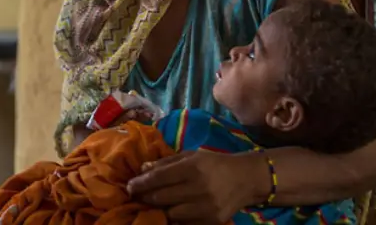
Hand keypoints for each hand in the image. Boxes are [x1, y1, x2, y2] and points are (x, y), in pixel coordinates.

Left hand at [126, 150, 265, 223]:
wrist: (246, 179)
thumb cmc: (214, 163)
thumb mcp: (191, 156)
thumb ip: (167, 162)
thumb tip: (143, 168)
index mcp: (192, 168)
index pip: (159, 178)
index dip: (141, 183)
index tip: (129, 186)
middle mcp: (199, 188)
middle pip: (162, 198)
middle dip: (145, 197)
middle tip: (136, 195)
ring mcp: (206, 207)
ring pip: (171, 214)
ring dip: (160, 209)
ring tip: (154, 203)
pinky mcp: (213, 221)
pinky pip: (185, 223)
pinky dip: (176, 219)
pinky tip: (172, 211)